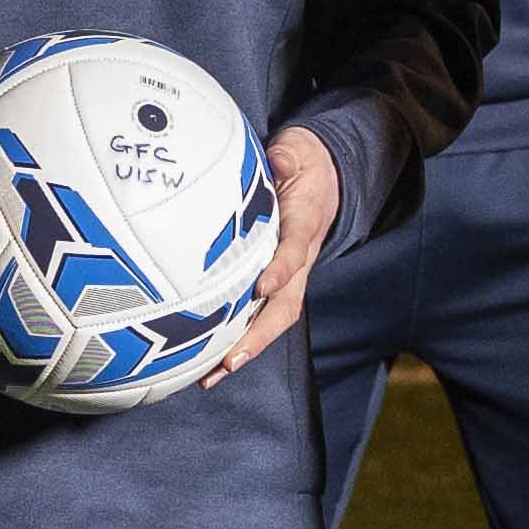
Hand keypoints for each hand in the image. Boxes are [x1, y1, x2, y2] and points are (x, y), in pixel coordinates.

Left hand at [224, 127, 351, 370]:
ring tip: (210, 377)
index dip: (281, 270)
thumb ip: (289, 157)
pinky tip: (203, 361)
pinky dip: (234, 340)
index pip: (295, 251)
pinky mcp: (272, 282)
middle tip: (230, 360)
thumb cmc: (303, 163)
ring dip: (243, 350)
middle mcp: (300, 259)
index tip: (260, 288)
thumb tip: (280, 161)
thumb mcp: (299, 151)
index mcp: (305, 226)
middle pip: (285, 306)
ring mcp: (287, 276)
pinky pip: (256, 315)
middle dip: (259, 336)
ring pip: (271, 320)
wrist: (325, 177)